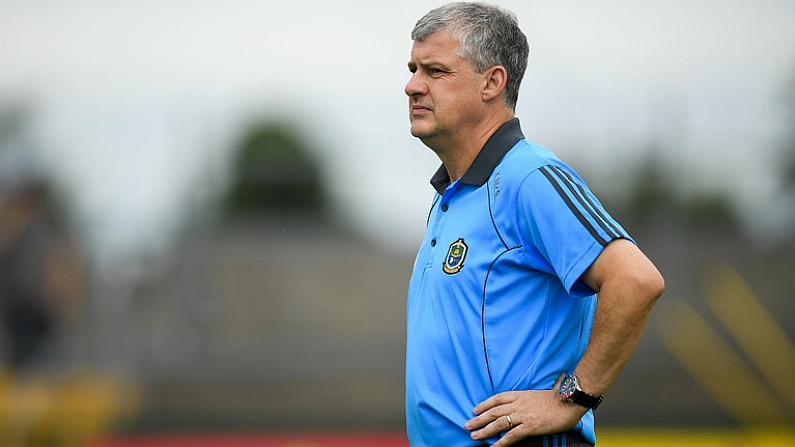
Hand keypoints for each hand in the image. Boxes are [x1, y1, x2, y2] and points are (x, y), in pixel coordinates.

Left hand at [464, 377, 587, 446]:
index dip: (484, 404)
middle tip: (468, 424)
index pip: (497, 398)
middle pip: (493, 411)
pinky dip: (500, 442)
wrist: (569, 401)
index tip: (475, 409)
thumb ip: (526, 400)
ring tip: (474, 435)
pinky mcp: (530, 426)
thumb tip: (520, 405)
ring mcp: (523, 415)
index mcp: (521, 395)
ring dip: (484, 430)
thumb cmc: (558, 399)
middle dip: (479, 419)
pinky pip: (511, 436)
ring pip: (498, 423)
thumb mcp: (537, 395)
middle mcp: (519, 404)